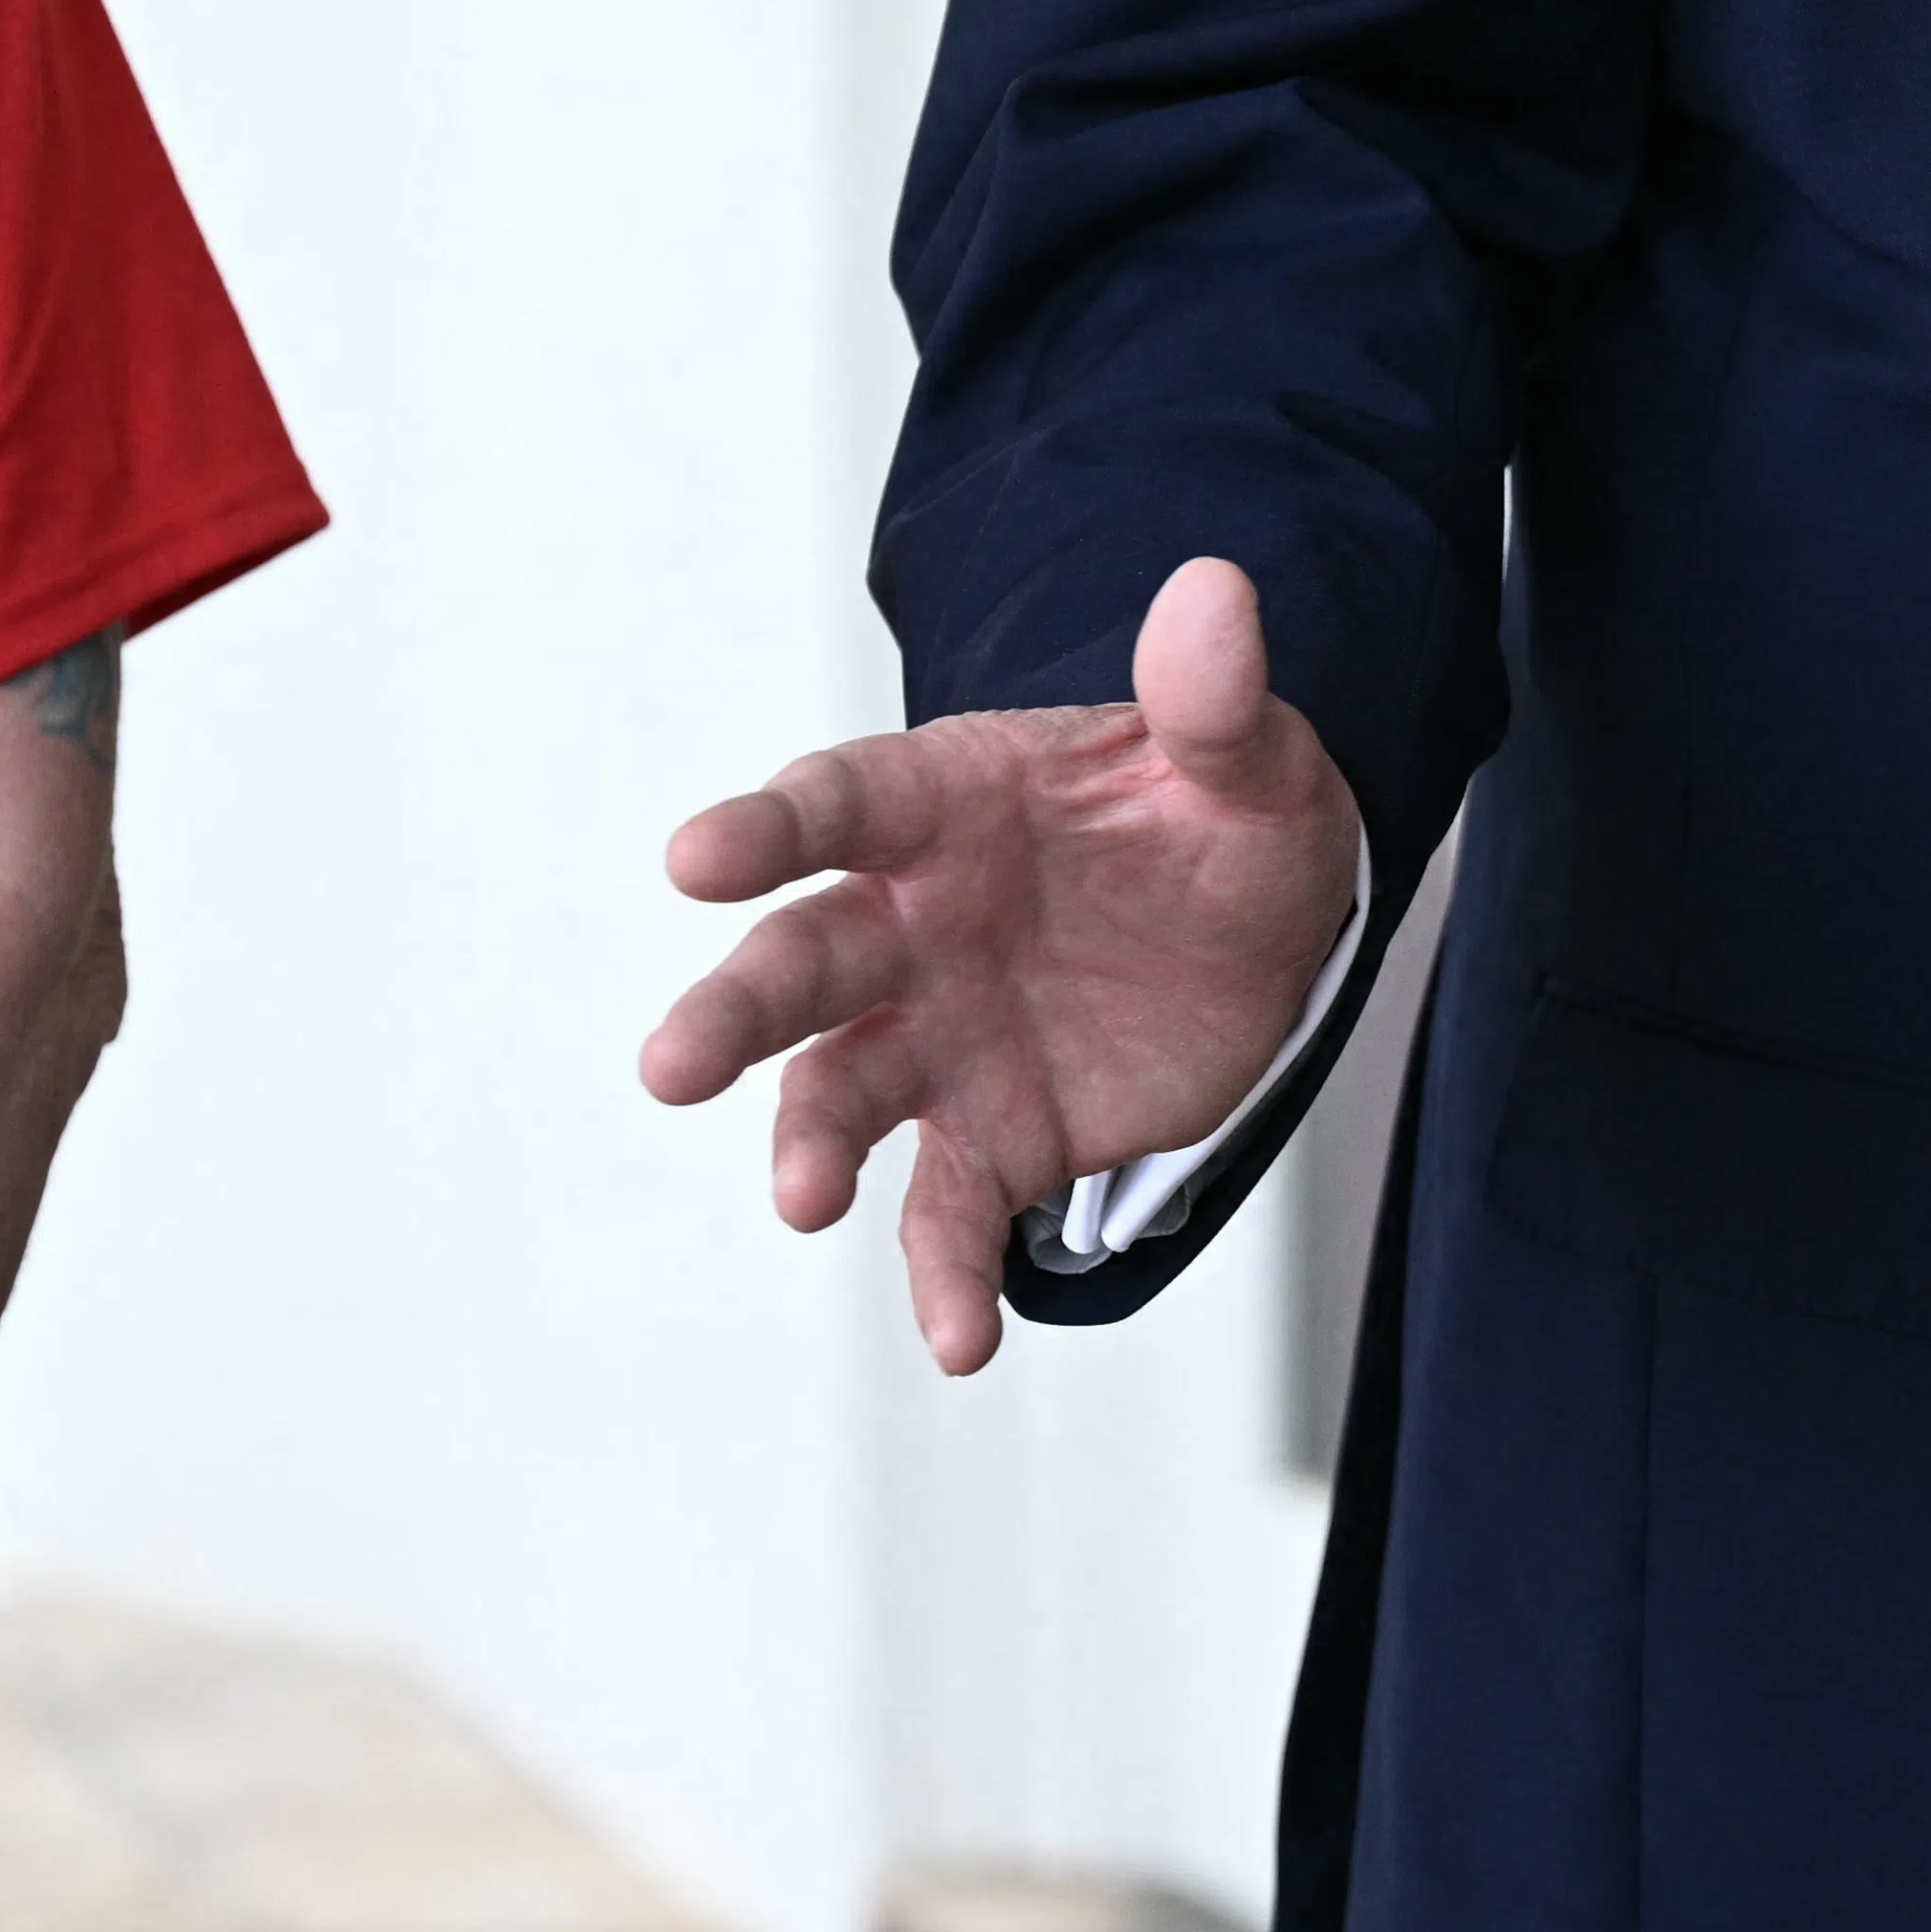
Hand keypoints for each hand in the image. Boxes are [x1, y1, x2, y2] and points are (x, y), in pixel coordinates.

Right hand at [638, 553, 1365, 1371]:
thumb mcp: (1243, 752)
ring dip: (808, 1146)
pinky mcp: (991, 1133)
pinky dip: (944, 1277)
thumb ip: (1215, 695)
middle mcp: (912, 920)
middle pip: (801, 963)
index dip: (769, 827)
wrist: (1258, 925)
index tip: (694, 858)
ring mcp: (939, 1033)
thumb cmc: (1222, 809)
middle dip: (734, 1013)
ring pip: (839, 1092)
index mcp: (948, 802)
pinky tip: (961, 1341)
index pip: (841, 804)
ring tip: (801, 1201)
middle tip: (672, 1066)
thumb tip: (1216, 591)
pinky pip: (949, 1211)